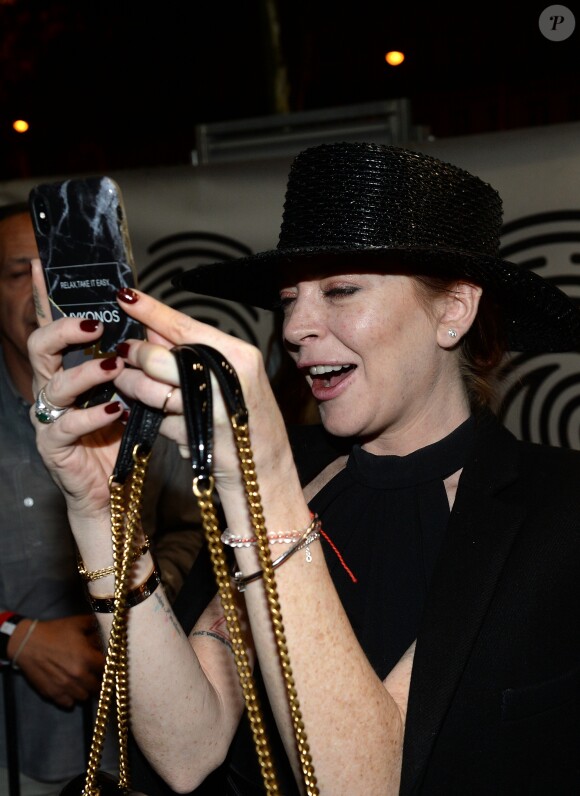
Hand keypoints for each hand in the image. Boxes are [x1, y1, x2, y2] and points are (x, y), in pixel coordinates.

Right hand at [12, 615, 104, 708]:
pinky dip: (71, 698)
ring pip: (85, 697)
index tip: (108, 667)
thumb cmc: (54, 632)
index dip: (109, 668)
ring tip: (82, 682)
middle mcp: (79, 675)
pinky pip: (69, 704)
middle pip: (98, 687)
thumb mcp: (77, 623)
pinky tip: (70, 689)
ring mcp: (65, 687)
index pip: (108, 670)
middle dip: (98, 681)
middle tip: (95, 675)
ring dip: (85, 690)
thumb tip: (107, 630)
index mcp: (87, 658)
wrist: (27, 643)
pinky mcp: (53, 694)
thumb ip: (96, 626)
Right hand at [28, 260, 125, 520]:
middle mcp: (53, 388)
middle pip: (40, 347)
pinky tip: (116, 409)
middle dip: (65, 329)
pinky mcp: (55, 446)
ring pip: (55, 385)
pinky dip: (93, 415)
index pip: (56, 327)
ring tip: (114, 366)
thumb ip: (130, 362)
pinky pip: (67, 425)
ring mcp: (49, 417)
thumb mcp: (128, 390)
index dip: (49, 298)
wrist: (112, 489)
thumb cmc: (120, 434)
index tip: (45, 267)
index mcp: (69, 369)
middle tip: (96, 324)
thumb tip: (148, 324)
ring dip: (87, 372)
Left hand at [112, 289, 292, 493]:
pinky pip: (155, 419)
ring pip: (148, 388)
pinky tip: (163, 420)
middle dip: (134, 357)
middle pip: (158, 356)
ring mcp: (209, 407)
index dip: (150, 310)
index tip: (125, 297)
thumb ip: (194, 352)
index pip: (184, 325)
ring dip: (131, 387)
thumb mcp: (231, 378)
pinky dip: (151, 419)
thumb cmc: (246, 420)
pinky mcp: (193, 435)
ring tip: (129, 388)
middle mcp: (224, 377)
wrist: (263, 469)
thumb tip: (152, 330)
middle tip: (123, 358)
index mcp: (237, 355)